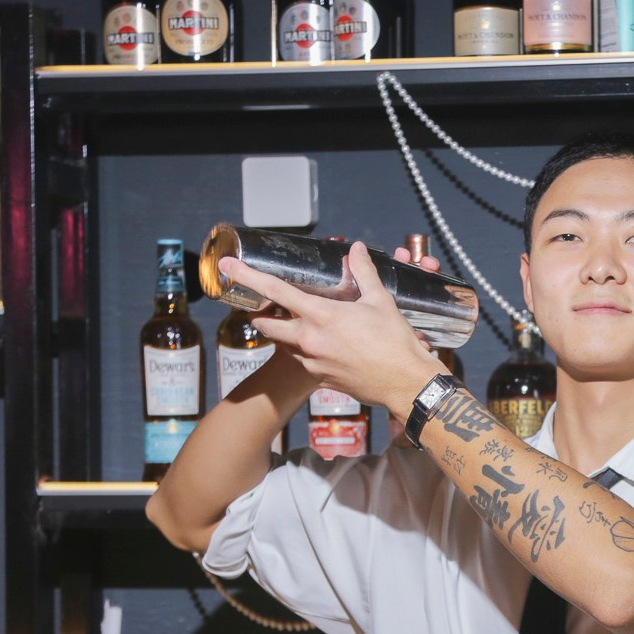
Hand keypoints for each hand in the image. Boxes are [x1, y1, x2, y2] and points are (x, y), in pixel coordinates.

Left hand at [218, 242, 444, 412]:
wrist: (404, 383)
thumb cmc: (395, 342)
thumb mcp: (380, 301)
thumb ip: (363, 273)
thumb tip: (356, 250)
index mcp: (322, 315)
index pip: (275, 291)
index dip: (248, 276)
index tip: (228, 265)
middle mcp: (309, 340)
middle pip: (265, 325)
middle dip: (259, 314)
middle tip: (264, 304)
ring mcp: (312, 361)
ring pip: (282, 343)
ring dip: (282, 332)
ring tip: (297, 322)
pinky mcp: (319, 378)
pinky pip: (300, 359)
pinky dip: (302, 348)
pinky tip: (321, 343)